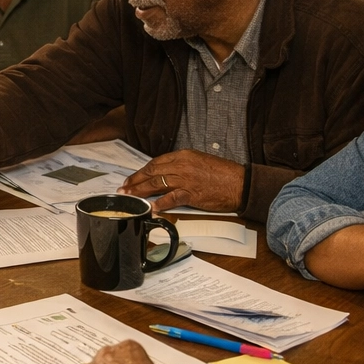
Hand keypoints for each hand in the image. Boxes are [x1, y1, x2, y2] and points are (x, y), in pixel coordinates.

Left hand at [122, 150, 245, 212]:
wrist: (240, 182)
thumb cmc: (223, 173)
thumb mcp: (200, 161)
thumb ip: (182, 165)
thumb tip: (166, 174)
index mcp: (184, 155)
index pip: (155, 162)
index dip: (141, 171)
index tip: (132, 178)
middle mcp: (182, 165)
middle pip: (152, 172)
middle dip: (135, 181)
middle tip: (123, 188)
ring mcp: (186, 179)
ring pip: (156, 184)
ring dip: (140, 192)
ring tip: (130, 197)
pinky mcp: (191, 194)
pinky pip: (171, 198)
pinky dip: (159, 204)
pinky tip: (150, 208)